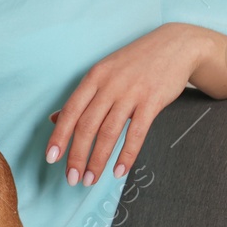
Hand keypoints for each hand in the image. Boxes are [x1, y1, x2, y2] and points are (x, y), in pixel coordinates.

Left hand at [44, 25, 213, 186]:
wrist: (175, 46)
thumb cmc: (135, 62)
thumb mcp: (104, 73)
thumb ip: (82, 97)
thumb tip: (54, 119)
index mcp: (93, 77)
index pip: (70, 111)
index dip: (59, 136)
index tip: (51, 158)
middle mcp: (108, 85)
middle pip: (87, 125)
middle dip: (76, 155)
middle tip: (71, 179)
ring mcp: (131, 93)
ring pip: (109, 132)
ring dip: (98, 160)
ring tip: (90, 179)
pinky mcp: (152, 101)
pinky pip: (137, 133)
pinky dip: (126, 154)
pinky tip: (119, 171)